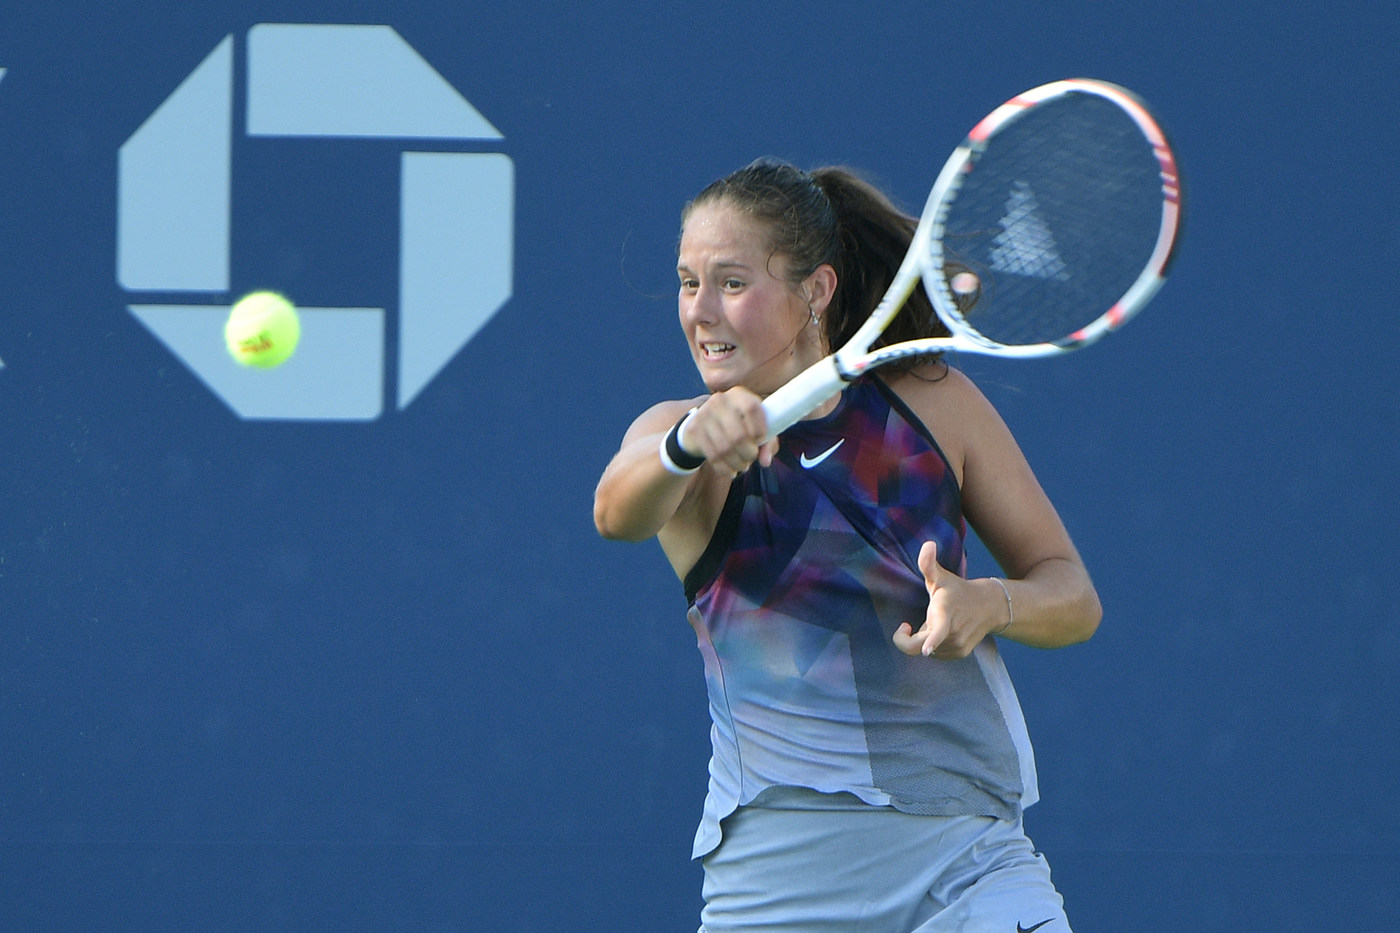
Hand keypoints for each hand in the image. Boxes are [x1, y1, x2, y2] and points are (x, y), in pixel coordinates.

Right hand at [682, 388, 779, 475]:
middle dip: (749, 453)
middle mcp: (720, 400)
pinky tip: (731, 470)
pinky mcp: (694, 429)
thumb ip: (767, 443)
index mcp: (739, 394)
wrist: (702, 424)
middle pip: (739, 435)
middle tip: (751, 458)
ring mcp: (704, 414)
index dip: (759, 429)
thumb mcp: (754, 428)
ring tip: (743, 465)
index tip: (760, 440)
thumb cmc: (737, 426)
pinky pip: (713, 456)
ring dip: (738, 463)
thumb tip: (765, 461)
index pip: (752, 408)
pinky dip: (725, 468)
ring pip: (726, 449)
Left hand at [893, 541, 1002, 659]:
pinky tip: (941, 632)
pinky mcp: (961, 653)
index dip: (931, 642)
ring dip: (924, 638)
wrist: (990, 606)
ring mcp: (958, 645)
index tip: (925, 650)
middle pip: (919, 646)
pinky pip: (936, 654)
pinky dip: (933, 645)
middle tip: (906, 626)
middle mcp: (953, 633)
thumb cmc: (958, 591)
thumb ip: (928, 564)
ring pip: (927, 650)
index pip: (938, 632)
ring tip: (934, 623)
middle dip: (907, 638)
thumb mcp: (941, 577)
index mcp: (946, 614)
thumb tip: (928, 544)